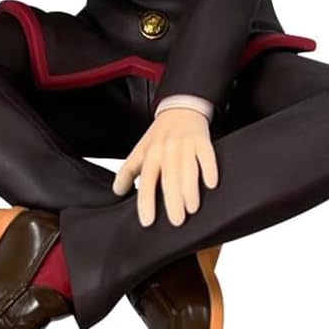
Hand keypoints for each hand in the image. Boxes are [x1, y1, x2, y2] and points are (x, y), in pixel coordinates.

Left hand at [112, 107, 218, 226]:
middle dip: (172, 200)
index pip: (147, 180)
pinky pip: (206, 155)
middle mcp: (166, 149)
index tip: (147, 221)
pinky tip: (211, 184)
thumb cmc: (160, 134)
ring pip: (187, 168)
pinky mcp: (202, 140)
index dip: (145, 201)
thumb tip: (117, 192)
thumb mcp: (141, 149)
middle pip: (169, 177)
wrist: (180, 107)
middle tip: (176, 221)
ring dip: (190, 189)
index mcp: (151, 153)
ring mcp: (185, 144)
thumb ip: (129, 171)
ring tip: (192, 208)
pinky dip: (209, 169)